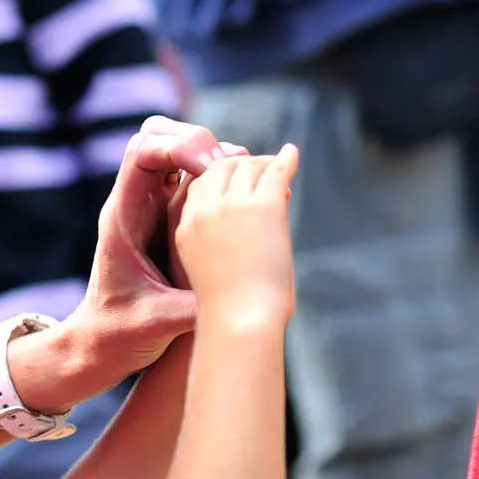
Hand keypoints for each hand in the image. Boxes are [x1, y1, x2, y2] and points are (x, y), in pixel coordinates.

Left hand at [66, 117, 247, 377]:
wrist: (101, 345)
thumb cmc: (120, 335)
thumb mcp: (158, 324)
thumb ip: (192, 307)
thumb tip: (236, 298)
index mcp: (122, 217)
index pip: (141, 153)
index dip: (180, 147)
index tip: (212, 169)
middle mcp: (135, 203)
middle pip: (157, 135)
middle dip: (196, 139)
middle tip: (229, 165)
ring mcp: (151, 206)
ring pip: (175, 150)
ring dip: (210, 153)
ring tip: (244, 173)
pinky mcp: (167, 217)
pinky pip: (190, 176)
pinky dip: (216, 174)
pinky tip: (243, 191)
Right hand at [172, 145, 298, 327]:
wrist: (241, 323)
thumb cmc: (229, 312)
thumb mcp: (206, 272)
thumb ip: (216, 245)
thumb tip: (244, 236)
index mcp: (186, 227)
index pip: (198, 186)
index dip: (219, 180)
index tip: (237, 184)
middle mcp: (205, 211)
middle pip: (220, 168)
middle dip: (240, 165)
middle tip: (261, 171)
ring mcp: (234, 205)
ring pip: (249, 166)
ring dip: (265, 165)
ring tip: (280, 169)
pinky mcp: (264, 206)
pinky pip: (276, 171)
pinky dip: (286, 160)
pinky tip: (292, 155)